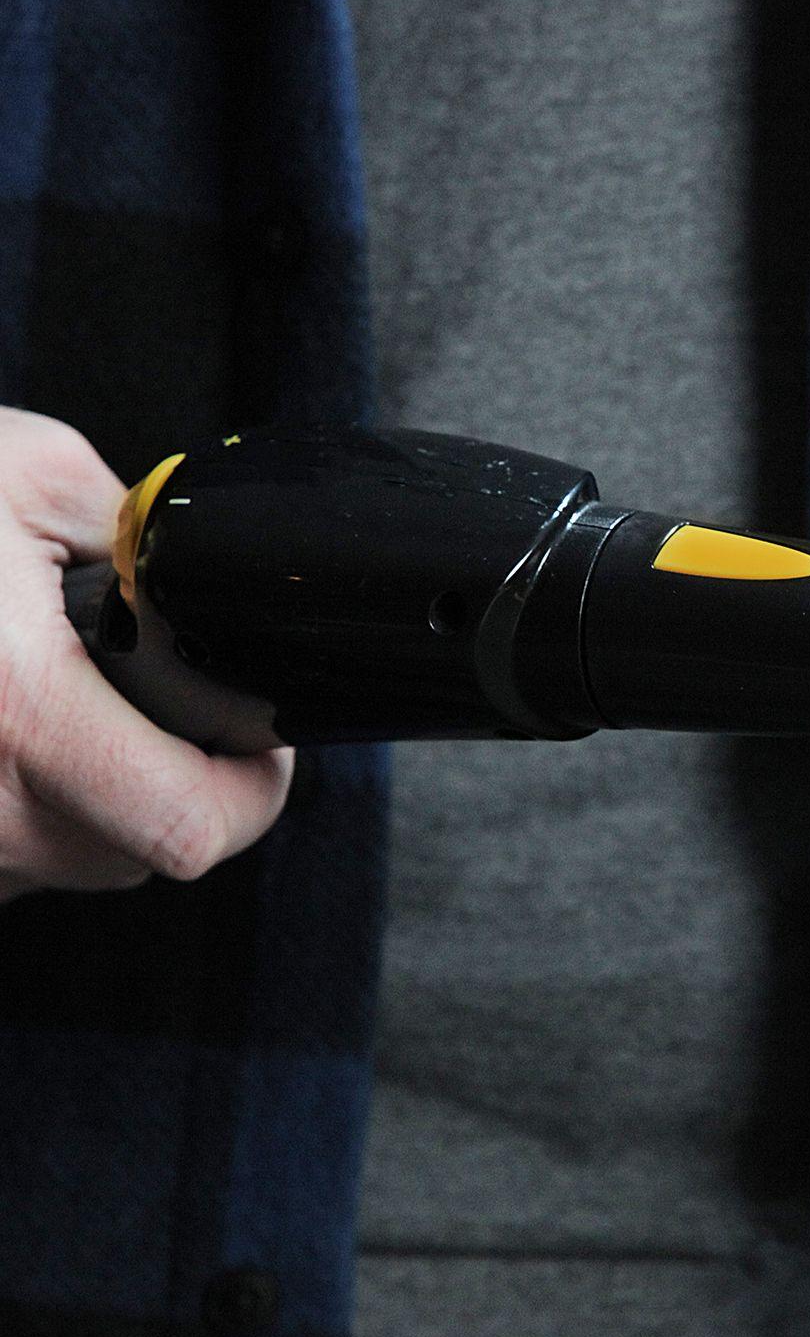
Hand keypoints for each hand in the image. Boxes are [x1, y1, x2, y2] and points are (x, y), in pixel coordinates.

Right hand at [0, 406, 292, 900]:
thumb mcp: (29, 471)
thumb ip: (139, 542)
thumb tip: (201, 596)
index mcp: (14, 710)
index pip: (187, 827)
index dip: (252, 792)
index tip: (258, 745)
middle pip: (135, 857)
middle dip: (179, 789)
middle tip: (178, 717)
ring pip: (62, 865)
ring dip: (94, 802)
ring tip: (64, 704)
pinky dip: (17, 807)